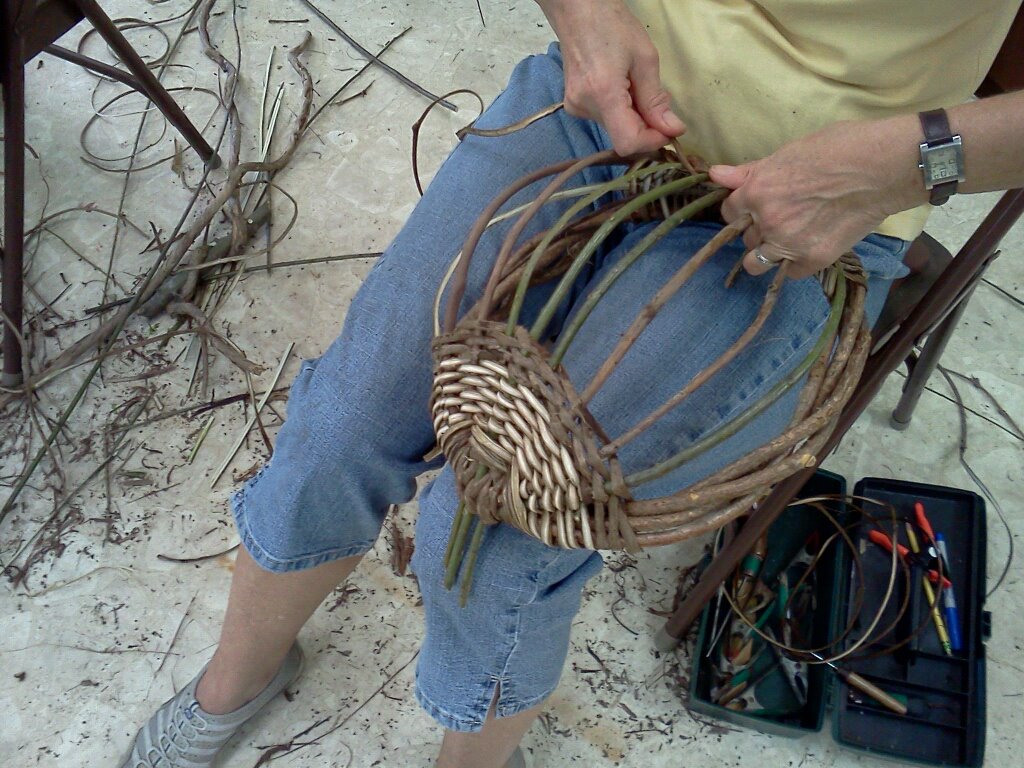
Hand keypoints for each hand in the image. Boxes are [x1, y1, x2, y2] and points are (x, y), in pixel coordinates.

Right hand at [537, 0, 685, 154]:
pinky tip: (622, 87)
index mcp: (603, 93)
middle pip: (622, 136)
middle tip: (656, 100)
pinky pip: (605, 119)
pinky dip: (621, 111)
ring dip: (634, 117)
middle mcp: (585, 107)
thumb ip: (656, 99)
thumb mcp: (645, 58)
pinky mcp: (574, 105)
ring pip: (615, 128)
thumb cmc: (612, 25)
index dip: (651, 141)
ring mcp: (576, 108)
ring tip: (635, 85)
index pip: (628, 142)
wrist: (577, 10)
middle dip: (646, 126)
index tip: (668, 129)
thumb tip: (673, 130)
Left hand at [711, 117, 926, 278]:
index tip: (756, 206)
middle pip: (745, 237)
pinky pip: (789, 273)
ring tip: (787, 240)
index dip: (742, 208)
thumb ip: (751, 170)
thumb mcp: (790, 152)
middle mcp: (766, 221)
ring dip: (767, 253)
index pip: (729, 211)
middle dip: (758, 229)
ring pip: (756, 263)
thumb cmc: (841, 148)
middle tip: (784, 217)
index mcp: (757, 190)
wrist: (886, 167)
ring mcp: (788, 243)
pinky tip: (810, 247)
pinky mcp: (812, 260)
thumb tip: (715, 174)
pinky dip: (796, 263)